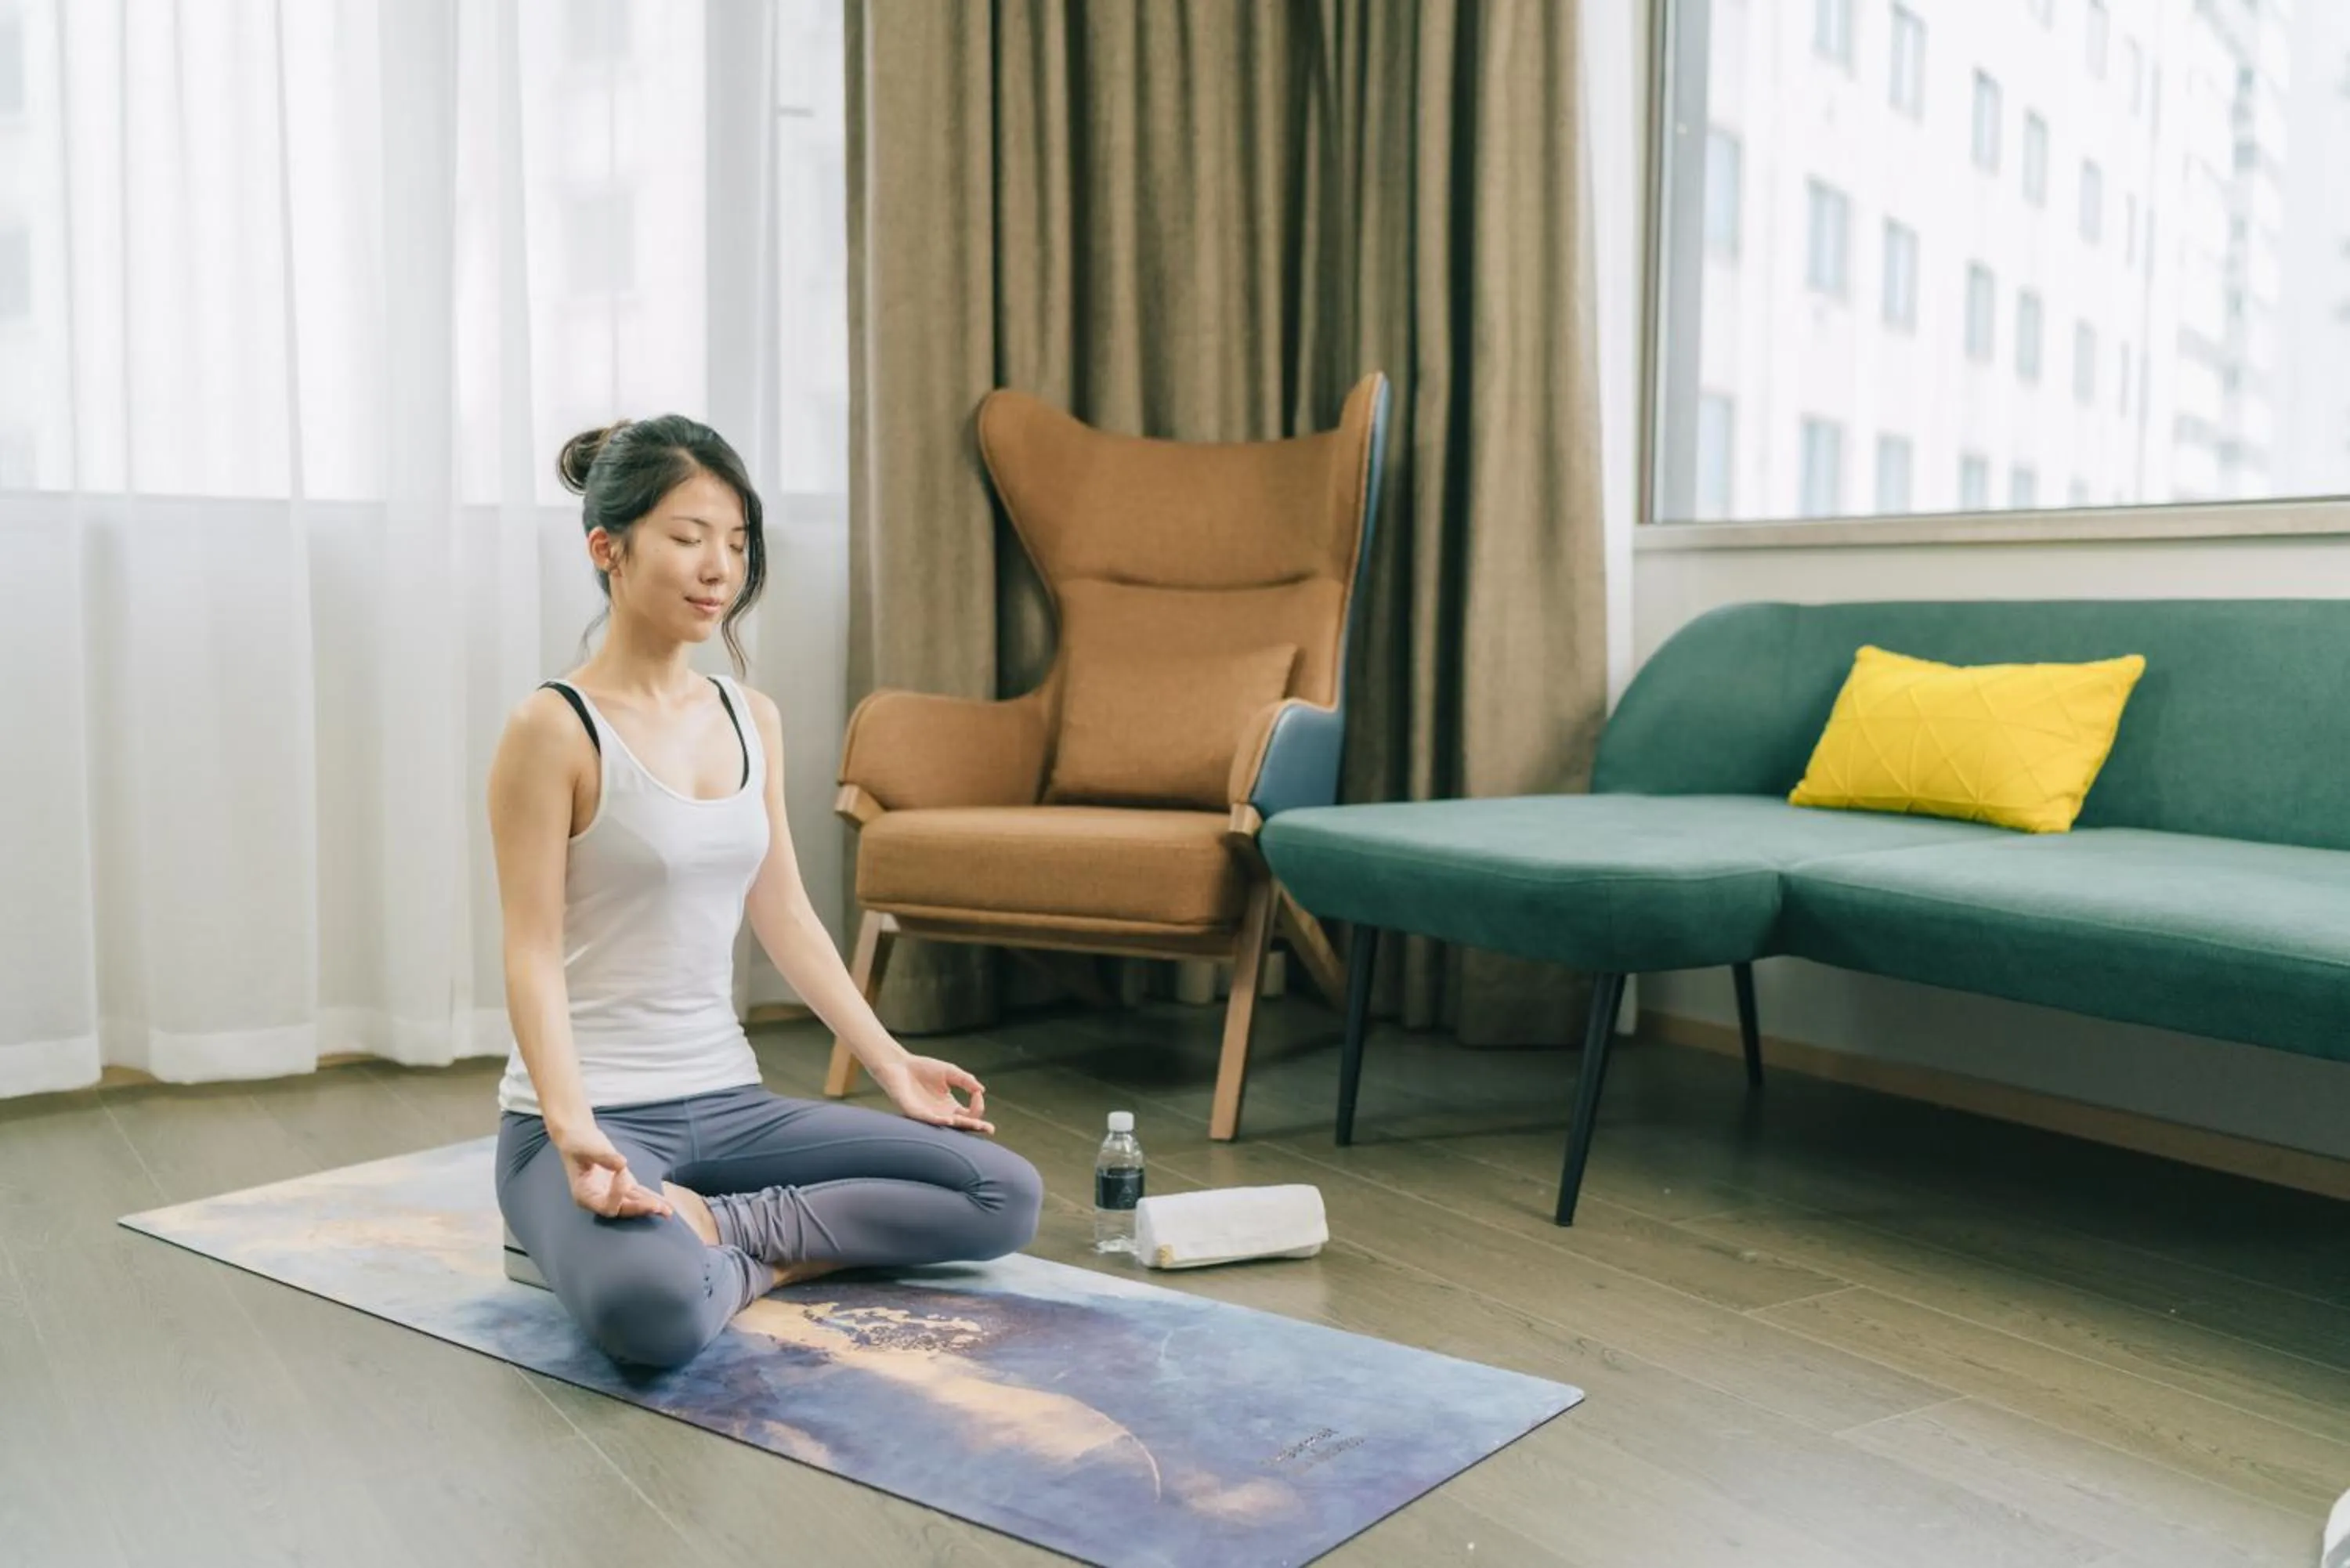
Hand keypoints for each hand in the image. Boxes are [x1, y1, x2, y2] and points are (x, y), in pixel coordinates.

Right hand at [554, 1122, 671, 1219]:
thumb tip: (622, 1164)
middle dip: (640, 1208)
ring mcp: (613, 1193)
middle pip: (622, 1209)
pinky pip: (639, 1194)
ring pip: (633, 1204)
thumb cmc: (577, 1142)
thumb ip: (602, 1156)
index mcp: (585, 1196)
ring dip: (650, 1206)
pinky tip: (666, 1205)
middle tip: (657, 1207)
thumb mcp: (585, 1147)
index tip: (622, 1171)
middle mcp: (599, 1199)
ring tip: (668, 1212)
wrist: (579, 1137)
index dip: (617, 1195)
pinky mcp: (623, 1185)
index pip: (606, 1206)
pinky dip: (651, 1198)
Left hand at [870, 1054, 994, 1134]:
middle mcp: (941, 1114)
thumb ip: (965, 1080)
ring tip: (975, 1125)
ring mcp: (928, 1115)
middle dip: (976, 1126)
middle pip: (962, 1125)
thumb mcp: (950, 1072)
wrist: (900, 1065)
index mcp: (950, 1106)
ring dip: (961, 1125)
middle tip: (990, 1129)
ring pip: (947, 1125)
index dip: (977, 1105)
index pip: (970, 1114)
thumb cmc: (923, 1069)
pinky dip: (939, 1121)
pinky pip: (928, 1119)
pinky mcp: (914, 1112)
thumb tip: (981, 1090)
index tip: (977, 1093)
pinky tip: (949, 1120)